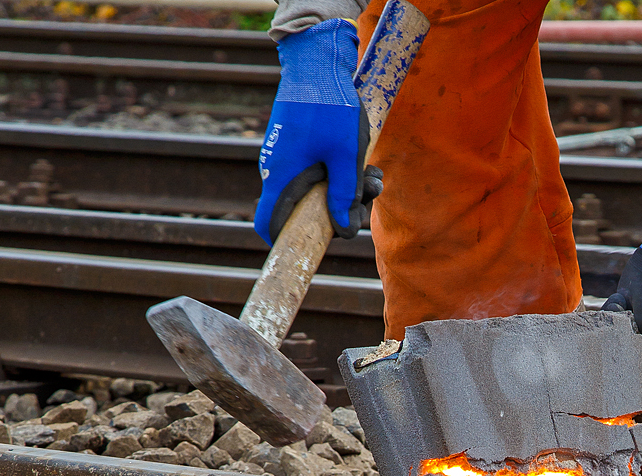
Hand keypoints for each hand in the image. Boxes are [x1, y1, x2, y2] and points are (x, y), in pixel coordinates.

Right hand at [254, 19, 378, 244]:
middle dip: (340, 212)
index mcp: (282, 177)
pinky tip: (366, 163)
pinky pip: (317, 172)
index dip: (283, 242)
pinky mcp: (297, 147)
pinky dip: (340, 173)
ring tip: (374, 175)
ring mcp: (286, 158)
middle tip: (370, 197)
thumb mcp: (346, 158)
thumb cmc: (331, 108)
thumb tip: (345, 232)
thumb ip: (345, 196)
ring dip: (347, 191)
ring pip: (316, 191)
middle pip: (304, 211)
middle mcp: (277, 170)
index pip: (267, 223)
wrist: (317, 62)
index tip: (308, 248)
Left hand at [603, 198, 641, 421]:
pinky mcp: (628, 329)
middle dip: (624, 385)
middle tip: (608, 382)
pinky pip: (613, 341)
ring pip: (622, 367)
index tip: (628, 414)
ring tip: (617, 338)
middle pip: (641, 389)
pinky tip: (619, 311)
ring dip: (614, 356)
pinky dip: (611, 330)